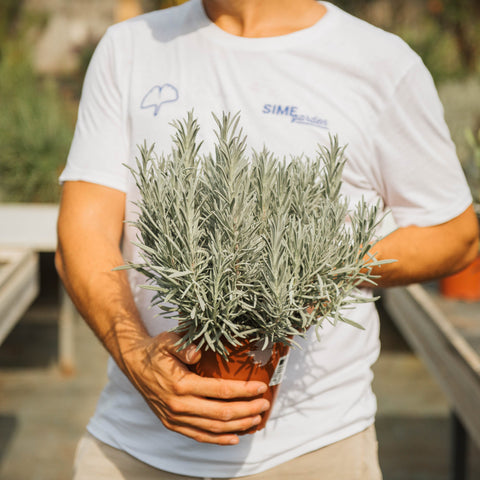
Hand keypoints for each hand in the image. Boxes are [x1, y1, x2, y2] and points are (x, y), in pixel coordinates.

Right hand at [122, 332, 269, 444]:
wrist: (134, 365)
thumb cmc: (156, 351)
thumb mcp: (168, 341)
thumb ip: (183, 346)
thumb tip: (198, 353)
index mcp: (180, 384)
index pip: (220, 391)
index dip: (243, 390)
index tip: (261, 387)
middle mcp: (178, 405)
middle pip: (221, 413)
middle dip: (247, 410)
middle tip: (264, 404)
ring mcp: (175, 418)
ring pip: (213, 428)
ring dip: (238, 425)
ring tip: (256, 419)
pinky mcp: (172, 424)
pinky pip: (199, 436)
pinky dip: (218, 439)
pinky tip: (234, 437)